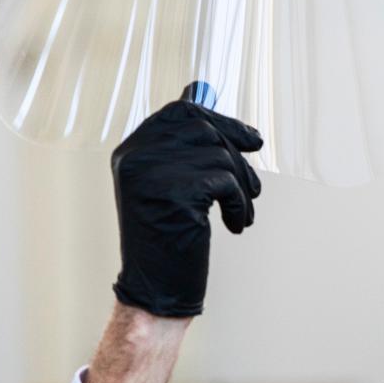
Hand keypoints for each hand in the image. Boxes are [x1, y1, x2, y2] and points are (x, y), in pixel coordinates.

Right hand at [110, 87, 262, 316]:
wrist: (156, 292)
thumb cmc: (169, 241)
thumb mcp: (171, 185)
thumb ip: (183, 145)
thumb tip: (200, 90)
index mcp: (131, 152)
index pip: (180, 112)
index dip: (222, 121)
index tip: (252, 140)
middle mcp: (135, 157)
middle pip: (204, 129)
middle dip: (238, 158)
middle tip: (252, 189)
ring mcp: (150, 174)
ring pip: (219, 156)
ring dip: (242, 186)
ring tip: (242, 212)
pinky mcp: (172, 193)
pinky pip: (224, 182)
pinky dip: (238, 203)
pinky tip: (235, 224)